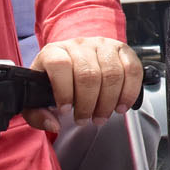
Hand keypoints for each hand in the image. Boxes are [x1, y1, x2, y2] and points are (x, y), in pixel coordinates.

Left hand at [27, 36, 142, 130]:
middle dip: (88, 104)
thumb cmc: (55, 81)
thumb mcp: (37, 97)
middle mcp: (79, 45)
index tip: (64, 110)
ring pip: (112, 74)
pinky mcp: (122, 49)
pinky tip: (121, 105)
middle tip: (85, 119)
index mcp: (54, 52)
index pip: (60, 65)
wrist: (73, 60)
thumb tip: (53, 124)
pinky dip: (129, 92)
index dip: (63, 90)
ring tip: (102, 116)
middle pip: (89, 74)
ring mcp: (103, 45)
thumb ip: (37, 114)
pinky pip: (132, 69)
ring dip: (108, 102)